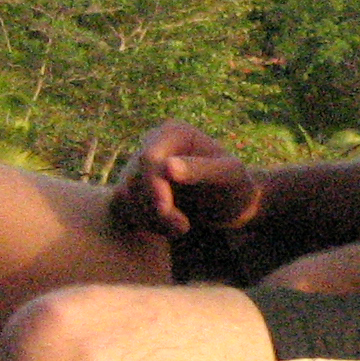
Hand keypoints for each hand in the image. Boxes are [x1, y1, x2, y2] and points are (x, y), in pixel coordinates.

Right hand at [109, 123, 260, 240]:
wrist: (231, 204)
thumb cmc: (236, 185)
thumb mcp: (228, 175)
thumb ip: (200, 169)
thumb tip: (166, 166)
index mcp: (173, 132)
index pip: (148, 158)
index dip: (152, 185)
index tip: (165, 210)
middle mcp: (151, 144)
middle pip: (133, 179)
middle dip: (154, 207)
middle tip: (183, 227)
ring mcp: (138, 166)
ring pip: (125, 196)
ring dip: (151, 219)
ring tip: (183, 227)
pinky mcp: (133, 189)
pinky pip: (123, 209)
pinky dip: (145, 223)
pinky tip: (170, 228)